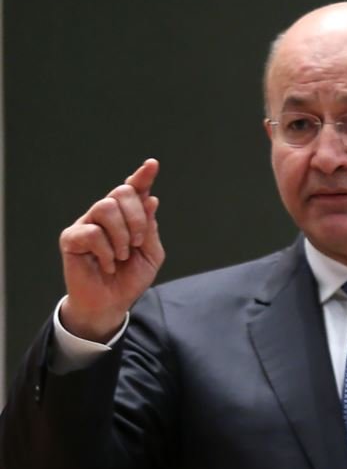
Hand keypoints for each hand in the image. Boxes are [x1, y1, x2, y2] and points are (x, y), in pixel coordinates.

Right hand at [59, 159, 164, 341]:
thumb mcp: (150, 254)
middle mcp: (106, 215)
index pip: (134, 189)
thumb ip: (150, 228)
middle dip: (137, 217)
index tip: (152, 165)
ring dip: (121, 234)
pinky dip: (106, 251)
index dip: (142, 176)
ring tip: (122, 255)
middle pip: (121, 192)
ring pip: (105, 207)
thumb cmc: (129, 278)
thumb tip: (149, 199)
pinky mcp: (71, 238)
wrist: (112, 303)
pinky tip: (107, 264)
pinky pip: (92, 232)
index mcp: (127, 216)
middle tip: (137, 243)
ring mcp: (87, 224)